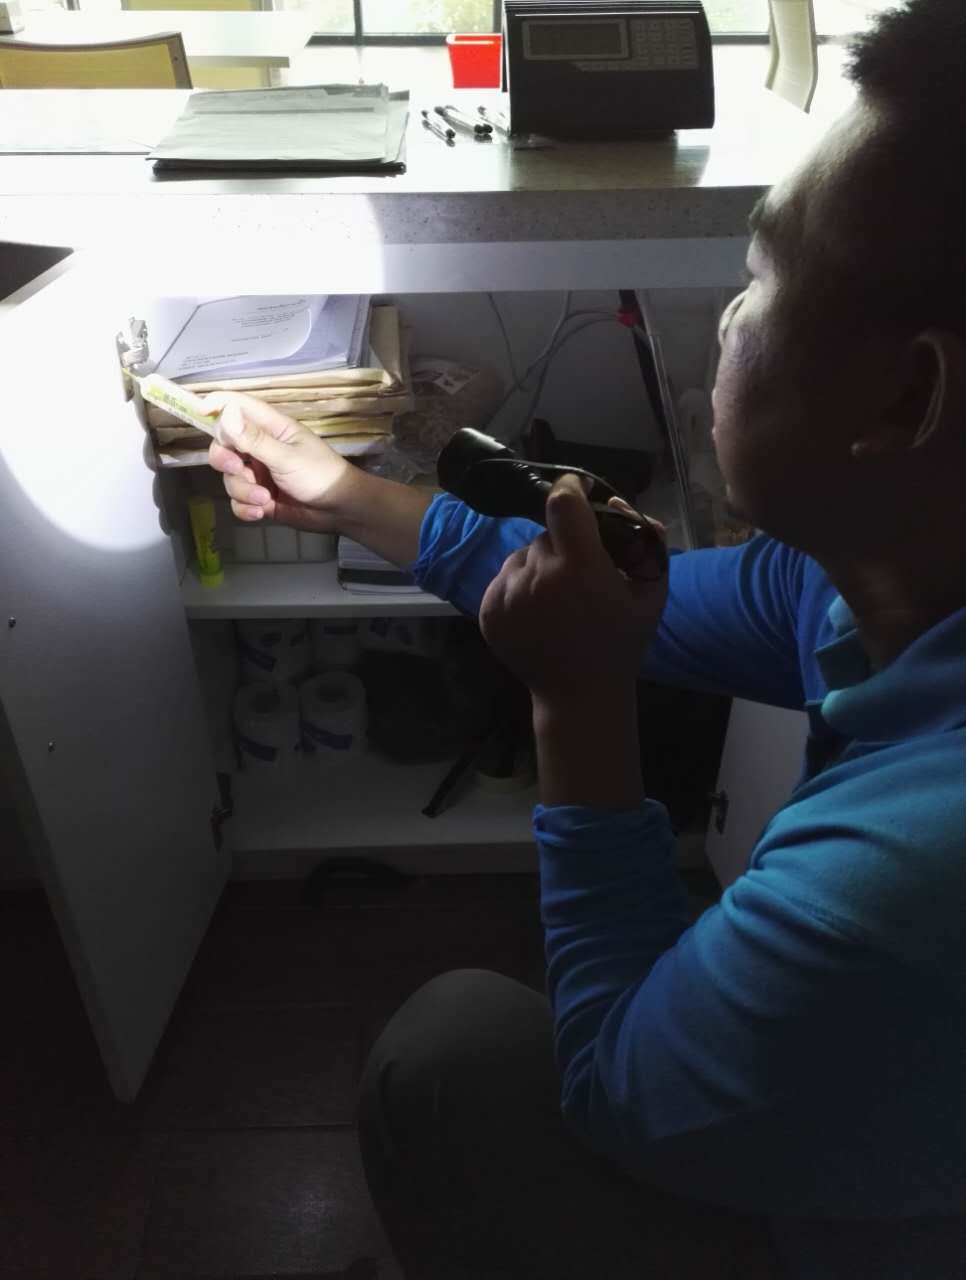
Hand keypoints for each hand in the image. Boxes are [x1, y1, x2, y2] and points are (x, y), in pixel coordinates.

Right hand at [203, 392, 354, 534]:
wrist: (340, 510)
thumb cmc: (320, 475)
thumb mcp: (287, 456)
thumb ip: (255, 439)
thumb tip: (226, 414)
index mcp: (271, 428)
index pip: (238, 407)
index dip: (217, 405)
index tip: (198, 411)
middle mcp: (260, 448)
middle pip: (223, 446)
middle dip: (224, 460)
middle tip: (237, 469)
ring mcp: (259, 473)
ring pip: (229, 478)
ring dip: (242, 491)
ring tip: (264, 499)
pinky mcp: (260, 497)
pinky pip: (238, 501)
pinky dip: (246, 508)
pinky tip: (262, 513)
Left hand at [478, 475, 667, 711]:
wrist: (579, 696)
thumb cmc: (621, 643)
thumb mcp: (650, 593)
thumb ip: (644, 541)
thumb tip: (618, 502)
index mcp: (579, 569)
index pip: (562, 503)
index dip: (570, 489)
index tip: (578, 490)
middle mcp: (537, 576)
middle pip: (545, 534)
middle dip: (563, 545)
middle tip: (579, 574)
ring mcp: (507, 594)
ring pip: (522, 556)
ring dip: (539, 567)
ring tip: (558, 601)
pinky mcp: (487, 610)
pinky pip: (505, 579)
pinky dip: (520, 587)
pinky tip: (539, 614)